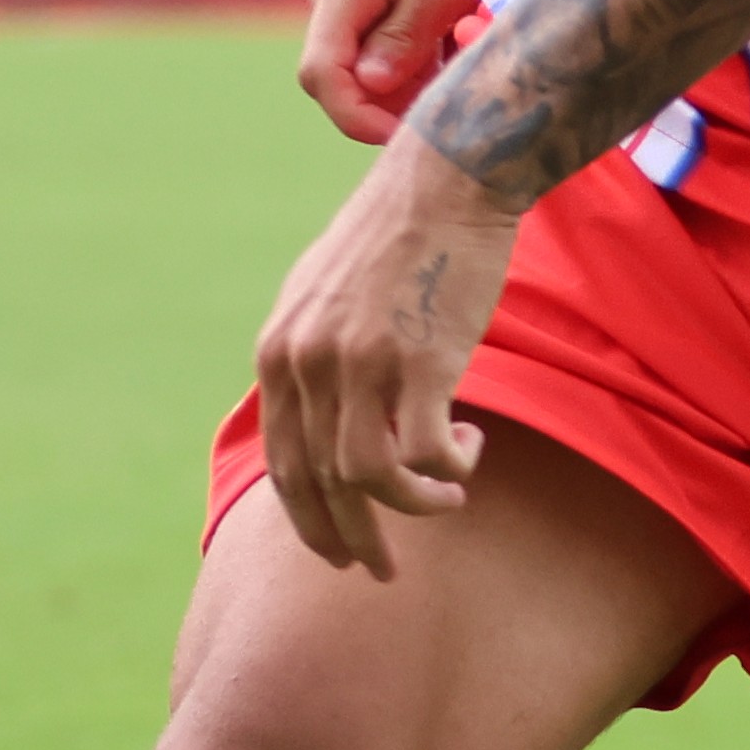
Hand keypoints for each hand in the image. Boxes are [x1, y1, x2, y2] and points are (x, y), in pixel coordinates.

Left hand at [250, 131, 516, 578]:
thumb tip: (315, 419)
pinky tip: (469, 449)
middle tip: (384, 570)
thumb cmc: (397, 236)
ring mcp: (361, 362)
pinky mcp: (420, 360)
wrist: (447, 179)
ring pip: (371, 480)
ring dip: (412, 508)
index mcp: (279, 352)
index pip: (284, 466)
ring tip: (447, 500)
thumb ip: (309, 357)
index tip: (339, 553)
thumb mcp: (322, 294)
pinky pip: (427, 455)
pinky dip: (448, 470)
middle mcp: (308, 362)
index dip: (311, 521)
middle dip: (352, 540)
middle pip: (322, 485)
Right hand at [297, 0, 481, 143]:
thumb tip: (370, 85)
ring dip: (417, 85)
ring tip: (467, 64)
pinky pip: (396, 53)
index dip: (357, 118)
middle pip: (344, 79)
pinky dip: (429, 65)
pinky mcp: (390, 2)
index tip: (408, 137)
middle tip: (453, 101)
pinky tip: (466, 47)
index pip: (322, 75)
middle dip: (393, 104)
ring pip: (373, 71)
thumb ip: (407, 32)